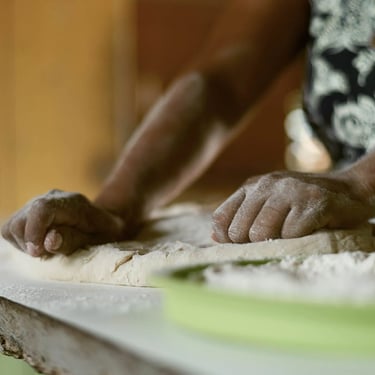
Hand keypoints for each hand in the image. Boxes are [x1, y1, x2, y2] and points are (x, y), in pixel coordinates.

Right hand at [1, 190, 126, 256]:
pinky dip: (21, 241)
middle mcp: (52, 198)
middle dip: (29, 243)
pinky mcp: (29, 211)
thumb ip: (73, 240)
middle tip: (48, 253)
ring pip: (12, 225)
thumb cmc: (104, 232)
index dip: (34, 232)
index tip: (38, 252)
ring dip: (24, 243)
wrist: (104, 221)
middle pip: (21, 219)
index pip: (41, 209)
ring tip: (45, 249)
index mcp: (72, 203)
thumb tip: (49, 241)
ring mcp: (38, 202)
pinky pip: (12, 228)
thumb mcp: (97, 239)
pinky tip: (39, 244)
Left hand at [212, 171, 373, 242]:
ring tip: (292, 233)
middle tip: (276, 238)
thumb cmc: (301, 204)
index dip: (228, 238)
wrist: (348, 190)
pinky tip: (309, 229)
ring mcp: (290, 191)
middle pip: (240, 231)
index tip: (244, 244)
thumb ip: (242, 216)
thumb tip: (216, 236)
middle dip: (255, 243)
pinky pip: (291, 235)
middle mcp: (266, 185)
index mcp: (251, 187)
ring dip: (278, 241)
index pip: (221, 218)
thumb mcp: (267, 203)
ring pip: (262, 233)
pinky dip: (299, 240)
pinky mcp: (313, 202)